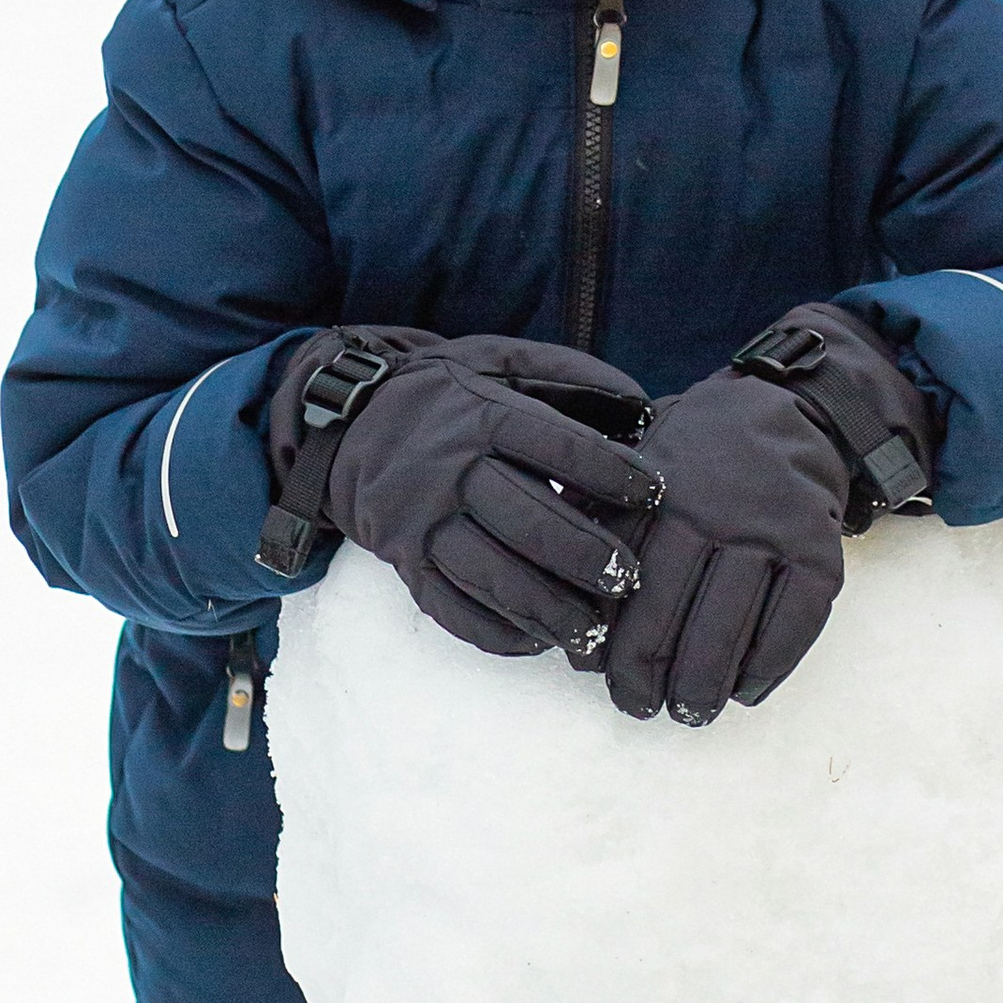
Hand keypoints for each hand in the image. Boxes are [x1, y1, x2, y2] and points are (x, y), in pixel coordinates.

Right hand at [262, 329, 660, 661]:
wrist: (347, 423)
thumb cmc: (446, 396)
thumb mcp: (500, 361)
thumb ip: (570, 376)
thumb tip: (644, 408)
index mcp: (483, 416)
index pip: (557, 447)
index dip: (611, 472)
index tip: (655, 493)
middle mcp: (450, 471)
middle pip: (528, 521)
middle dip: (585, 555)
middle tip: (630, 578)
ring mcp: (423, 521)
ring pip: (491, 575)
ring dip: (547, 608)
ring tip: (594, 629)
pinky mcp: (403, 560)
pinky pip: (448, 608)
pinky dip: (494, 632)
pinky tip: (535, 641)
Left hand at [603, 308, 933, 727]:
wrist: (788, 413)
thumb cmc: (698, 460)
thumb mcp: (639, 474)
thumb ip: (604, 533)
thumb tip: (570, 624)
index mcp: (660, 499)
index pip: (626, 592)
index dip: (614, 652)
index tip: (607, 684)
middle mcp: (716, 514)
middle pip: (673, 622)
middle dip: (653, 682)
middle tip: (646, 710)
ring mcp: (772, 533)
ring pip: (730, 631)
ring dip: (706, 687)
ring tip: (691, 712)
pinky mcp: (820, 551)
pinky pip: (794, 624)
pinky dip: (767, 668)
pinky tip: (746, 691)